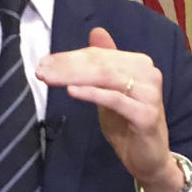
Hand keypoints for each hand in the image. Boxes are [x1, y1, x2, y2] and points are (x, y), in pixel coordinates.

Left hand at [35, 27, 183, 191]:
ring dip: (74, 76)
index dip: (70, 57)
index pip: (98, 55)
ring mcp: (149, 93)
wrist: (149, 159)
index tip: (44, 63)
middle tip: (41, 70)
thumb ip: (103, 63)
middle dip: (67, 66)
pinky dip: (91, 93)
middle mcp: (148, 74)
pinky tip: (72, 91)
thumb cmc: (127, 123)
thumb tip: (96, 31)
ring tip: (50, 78)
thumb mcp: (109, 90)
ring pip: (106, 77)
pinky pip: (114, 99)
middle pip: (100, 64)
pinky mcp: (146, 114)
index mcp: (139, 64)